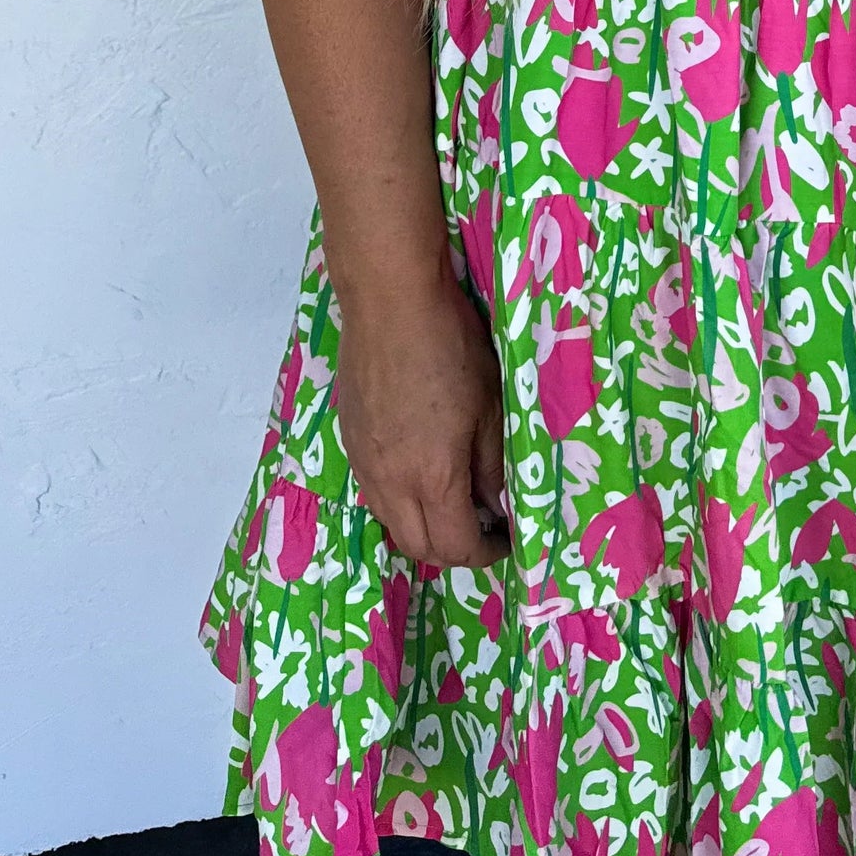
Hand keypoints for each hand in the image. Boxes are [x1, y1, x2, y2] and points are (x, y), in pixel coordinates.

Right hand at [332, 266, 508, 568]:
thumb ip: (492, 464)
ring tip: (452, 504)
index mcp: (433, 477)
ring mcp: (363, 463)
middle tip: (482, 529)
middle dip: (453, 551)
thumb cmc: (451, 347)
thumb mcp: (490, 405)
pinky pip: (373, 493)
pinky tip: (420, 473)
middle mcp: (391, 482)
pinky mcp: (349, 440)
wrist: (390, 302)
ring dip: (423, 528)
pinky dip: (399, 502)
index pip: (456, 546)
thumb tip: (498, 504)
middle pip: (418, 547)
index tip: (506, 540)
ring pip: (391, 522)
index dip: (487, 553)